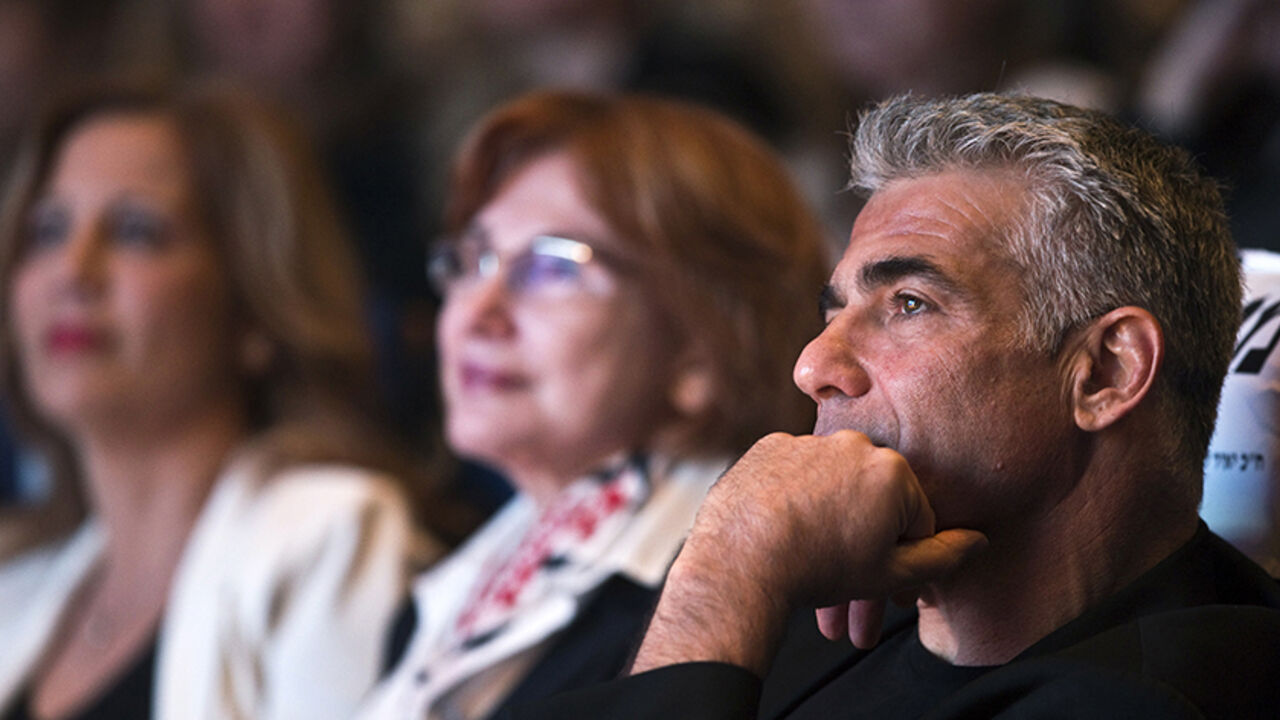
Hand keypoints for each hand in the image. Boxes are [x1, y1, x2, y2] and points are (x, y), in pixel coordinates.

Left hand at [632, 431, 985, 674]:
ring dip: (828, 515)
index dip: (899, 555)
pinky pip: (793, 474)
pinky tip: (780, 531)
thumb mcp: (890, 573)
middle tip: (840, 574)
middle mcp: (853, 443)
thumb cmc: (820, 569)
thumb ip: (942, 556)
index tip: (874, 576)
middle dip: (863, 535)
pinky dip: (792, 498)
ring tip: (808, 559)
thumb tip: (978, 541)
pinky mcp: (769, 447)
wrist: (741, 561)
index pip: (915, 519)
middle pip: (872, 497)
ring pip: (831, 484)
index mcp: (893, 471)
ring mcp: (808, 441)